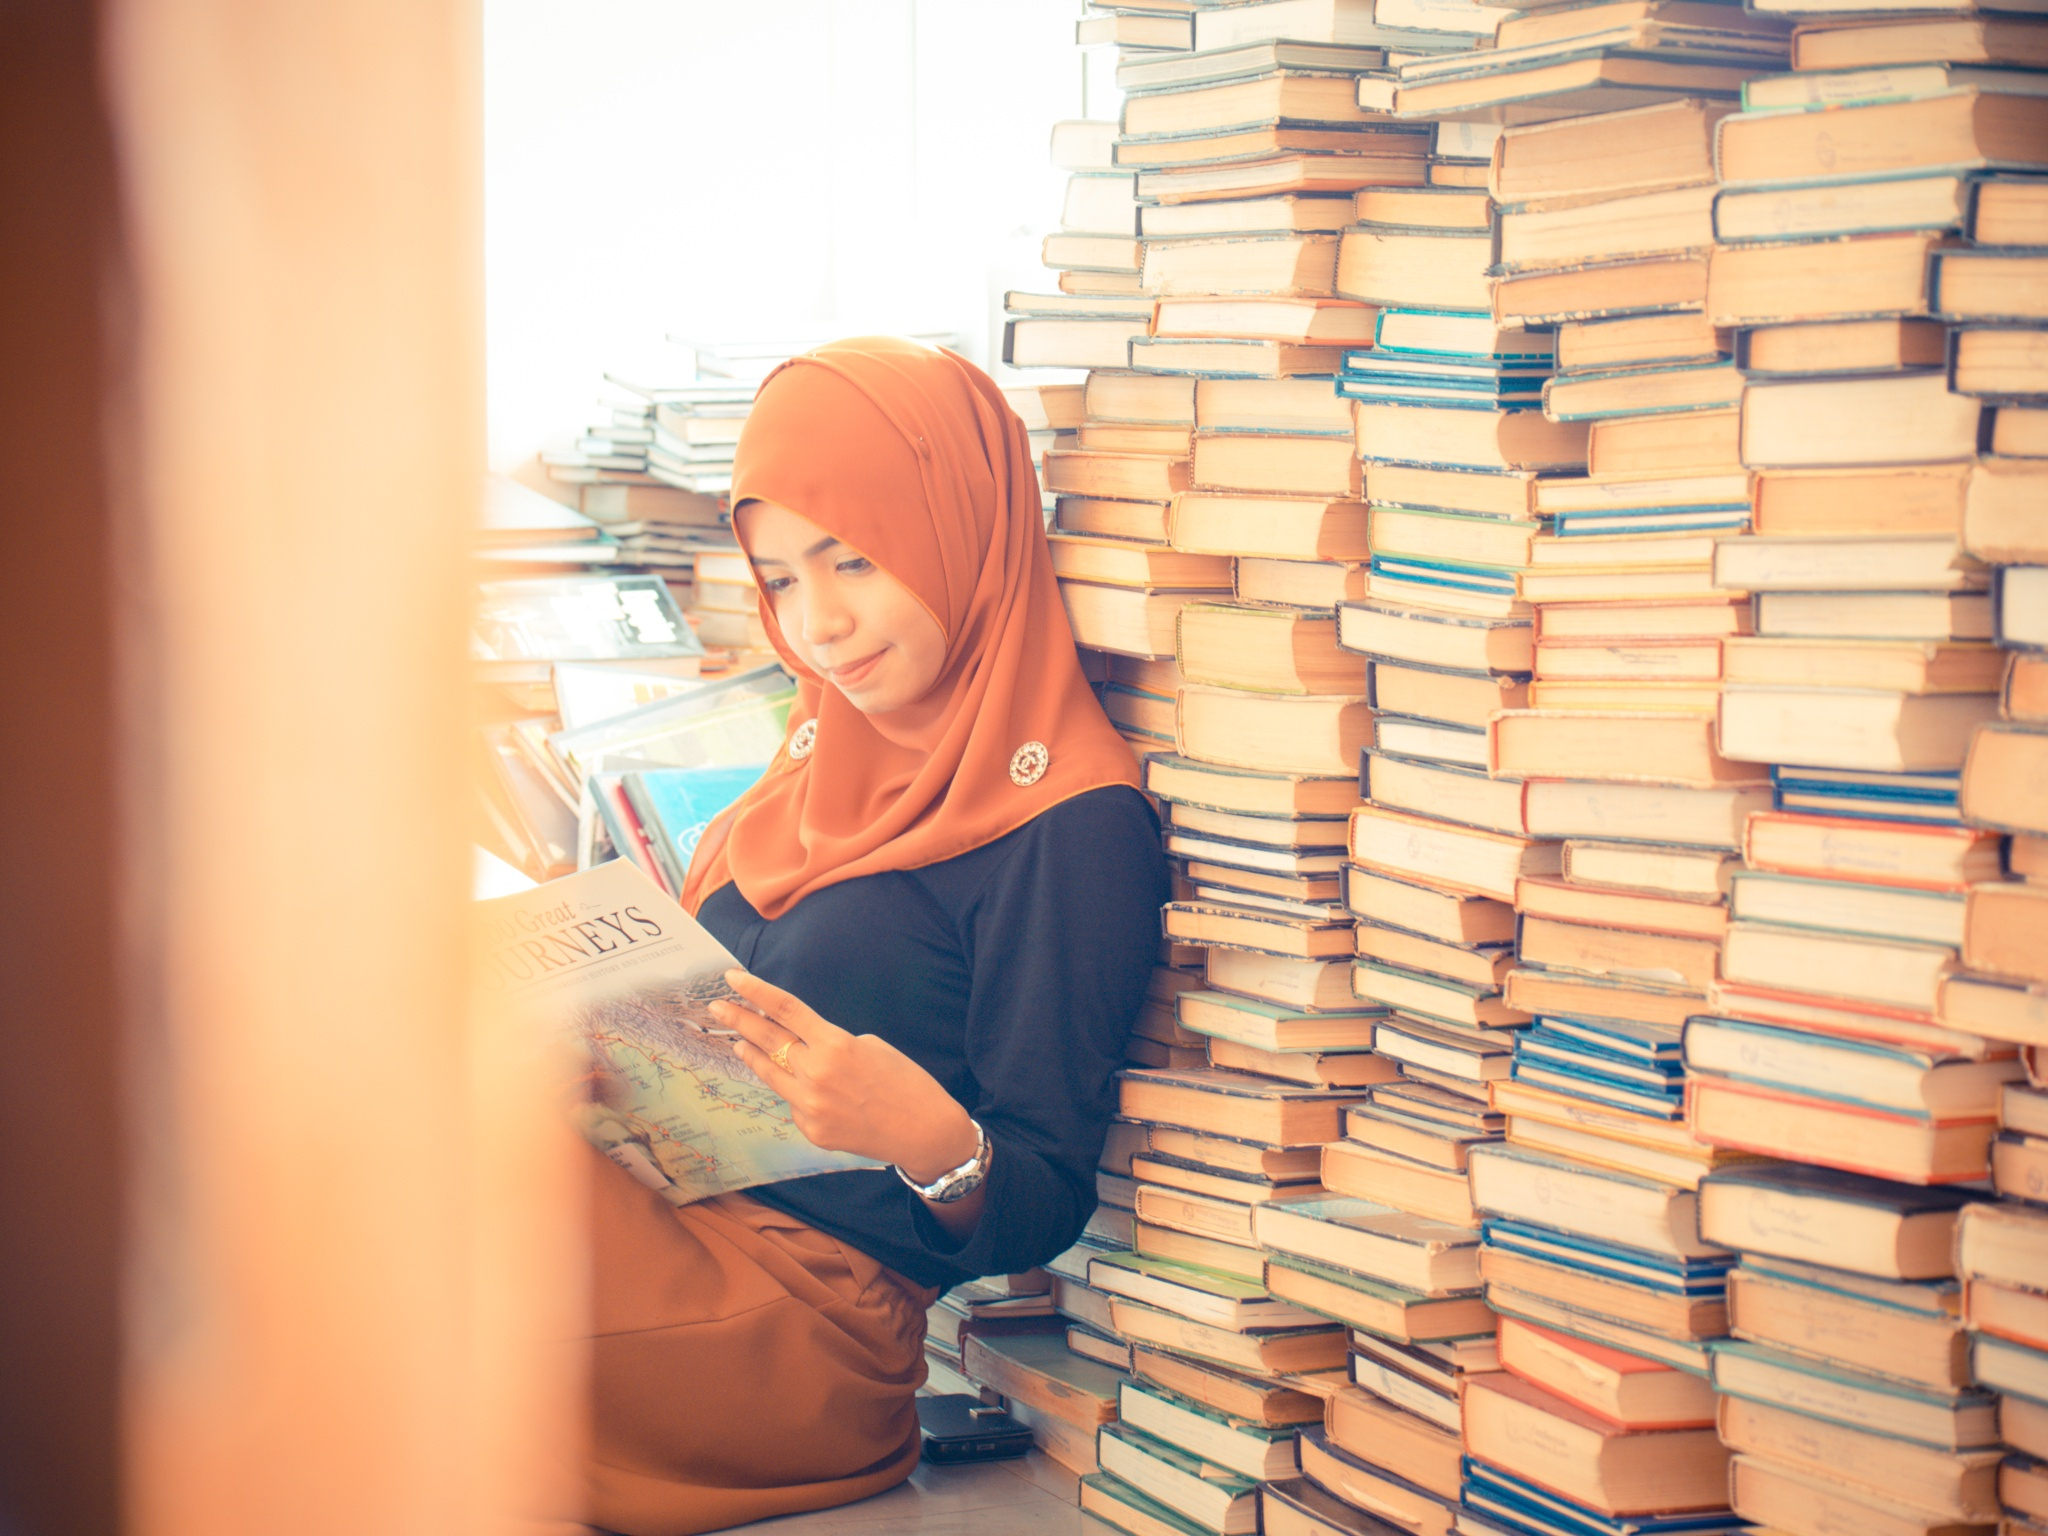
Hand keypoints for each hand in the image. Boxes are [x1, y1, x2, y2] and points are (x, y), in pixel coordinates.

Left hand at [712, 970, 977, 1184]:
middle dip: (738, 1020)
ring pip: (769, 1073)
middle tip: (717, 1007)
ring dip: (751, 1054)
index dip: (756, 991)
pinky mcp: (812, 1130)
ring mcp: (810, 1106)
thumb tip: (798, 1046)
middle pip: (766, 1039)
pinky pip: (793, 1102)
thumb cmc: (905, 1081)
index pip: (785, 1010)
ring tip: (737, 1041)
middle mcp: (816, 1075)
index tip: (732, 978)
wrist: (923, 1131)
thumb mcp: (870, 1046)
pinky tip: (805, 1088)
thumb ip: (829, 1044)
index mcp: (835, 1045)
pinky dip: (794, 1090)